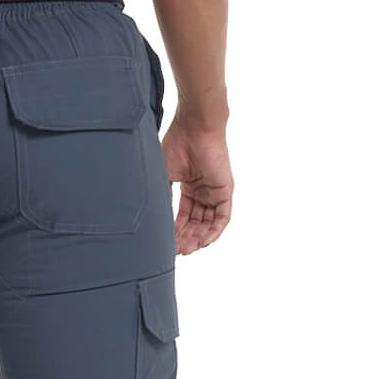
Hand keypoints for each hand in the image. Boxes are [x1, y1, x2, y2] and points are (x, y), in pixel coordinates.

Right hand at [162, 118, 233, 255]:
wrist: (194, 127)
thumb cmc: (177, 144)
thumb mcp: (163, 174)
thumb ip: (161, 196)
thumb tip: (151, 217)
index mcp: (189, 185)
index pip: (184, 215)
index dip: (175, 230)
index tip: (166, 244)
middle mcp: (203, 190)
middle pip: (196, 222)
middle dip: (186, 238)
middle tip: (175, 251)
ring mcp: (215, 191)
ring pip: (208, 223)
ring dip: (198, 238)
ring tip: (186, 249)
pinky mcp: (226, 190)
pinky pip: (222, 217)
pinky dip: (213, 231)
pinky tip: (202, 242)